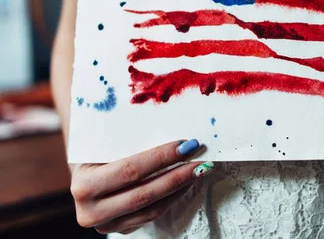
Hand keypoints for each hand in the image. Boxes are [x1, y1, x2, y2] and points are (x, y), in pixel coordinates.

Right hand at [70, 139, 213, 234]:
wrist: (84, 173)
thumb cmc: (98, 150)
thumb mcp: (104, 143)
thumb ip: (130, 140)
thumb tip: (176, 131)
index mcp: (84, 184)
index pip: (130, 170)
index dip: (161, 157)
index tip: (186, 144)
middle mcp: (90, 211)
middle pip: (144, 194)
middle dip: (178, 175)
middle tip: (203, 160)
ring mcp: (105, 225)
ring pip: (152, 208)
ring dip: (181, 188)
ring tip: (200, 170)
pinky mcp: (120, 230)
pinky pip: (152, 215)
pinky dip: (173, 198)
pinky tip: (186, 183)